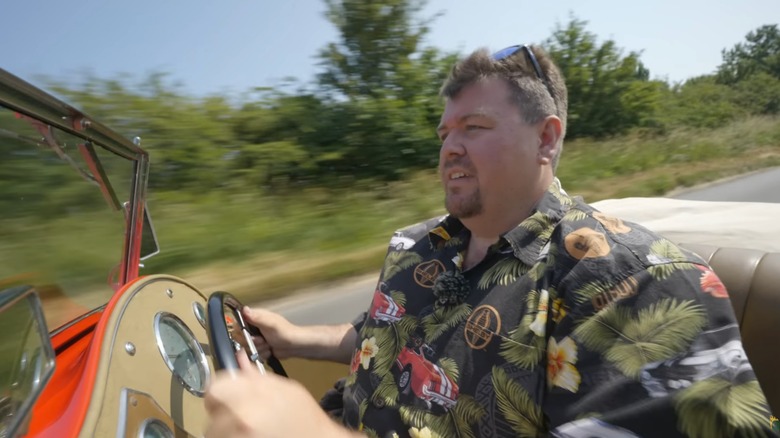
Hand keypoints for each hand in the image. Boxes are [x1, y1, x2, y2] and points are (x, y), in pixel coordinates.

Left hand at [204, 354, 355, 437]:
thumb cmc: (303, 416)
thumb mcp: (284, 389)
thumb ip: (256, 375)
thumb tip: (238, 357)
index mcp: (253, 395)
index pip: (215, 388)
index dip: (221, 392)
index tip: (227, 397)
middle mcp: (242, 417)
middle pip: (213, 410)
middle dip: (222, 411)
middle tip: (240, 415)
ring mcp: (238, 436)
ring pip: (213, 429)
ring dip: (225, 428)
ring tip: (246, 428)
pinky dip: (230, 436)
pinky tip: (248, 434)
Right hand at [242, 306, 357, 363]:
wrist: (295, 346)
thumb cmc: (286, 332)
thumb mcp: (270, 323)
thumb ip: (257, 317)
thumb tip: (244, 309)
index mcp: (255, 318)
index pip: (239, 323)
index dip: (242, 331)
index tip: (250, 334)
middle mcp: (254, 327)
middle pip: (241, 338)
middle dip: (252, 342)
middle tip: (263, 340)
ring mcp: (257, 339)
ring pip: (247, 348)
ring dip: (259, 349)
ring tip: (268, 345)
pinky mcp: (260, 348)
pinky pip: (254, 355)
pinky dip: (262, 355)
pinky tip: (270, 351)